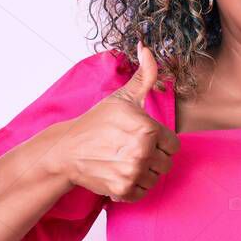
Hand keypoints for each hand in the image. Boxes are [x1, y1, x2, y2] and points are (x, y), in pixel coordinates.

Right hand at [50, 44, 179, 202]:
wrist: (66, 150)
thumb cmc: (97, 122)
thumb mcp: (122, 97)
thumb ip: (144, 75)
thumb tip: (147, 47)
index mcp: (148, 128)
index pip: (173, 145)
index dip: (159, 141)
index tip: (141, 137)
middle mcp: (142, 151)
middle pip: (167, 163)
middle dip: (152, 157)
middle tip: (130, 149)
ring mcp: (132, 172)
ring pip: (156, 178)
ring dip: (144, 173)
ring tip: (125, 161)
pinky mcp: (123, 190)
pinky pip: (143, 193)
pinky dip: (133, 187)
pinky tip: (119, 173)